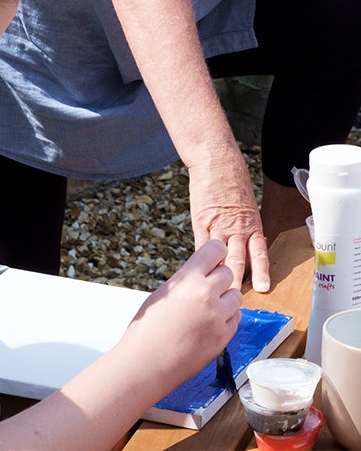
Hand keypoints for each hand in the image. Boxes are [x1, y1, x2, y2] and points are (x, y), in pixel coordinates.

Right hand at [125, 240, 241, 390]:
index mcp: (188, 278)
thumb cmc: (147, 328)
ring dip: (226, 298)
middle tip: (207, 287)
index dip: (216, 253)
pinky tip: (210, 323)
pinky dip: (227, 318)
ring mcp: (217, 317)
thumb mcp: (164, 293)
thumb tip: (202, 273)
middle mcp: (206, 294)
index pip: (216, 250)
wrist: (146, 362)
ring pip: (236, 296)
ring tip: (208, 307)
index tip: (214, 258)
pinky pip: (236, 318)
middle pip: (228, 273)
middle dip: (219, 278)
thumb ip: (187, 280)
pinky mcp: (223, 337)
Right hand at [188, 151, 269, 292]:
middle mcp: (236, 226)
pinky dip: (200, 260)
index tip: (263, 288)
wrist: (215, 161)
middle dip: (239, 280)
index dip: (262, 271)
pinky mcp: (200, 220)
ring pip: (220, 256)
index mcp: (252, 222)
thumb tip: (243, 245)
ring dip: (220, 275)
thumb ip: (245, 225)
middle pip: (239, 259)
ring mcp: (217, 224)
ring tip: (218, 293)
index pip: (259, 252)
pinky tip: (197, 272)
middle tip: (238, 299)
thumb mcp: (246, 205)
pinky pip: (201, 244)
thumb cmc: (233, 180)